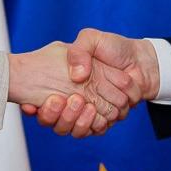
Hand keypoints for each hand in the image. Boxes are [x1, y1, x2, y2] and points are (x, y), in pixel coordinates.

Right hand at [29, 28, 159, 132]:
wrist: (141, 61)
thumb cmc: (115, 48)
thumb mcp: (92, 40)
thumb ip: (78, 51)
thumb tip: (75, 77)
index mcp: (64, 84)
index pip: (40, 101)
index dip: (31, 107)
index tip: (29, 105)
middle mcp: (72, 100)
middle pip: (52, 120)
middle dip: (52, 115)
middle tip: (59, 100)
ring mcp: (88, 112)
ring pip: (69, 129)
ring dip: (71, 120)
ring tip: (81, 103)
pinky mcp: (103, 120)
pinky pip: (92, 131)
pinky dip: (91, 124)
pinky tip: (92, 111)